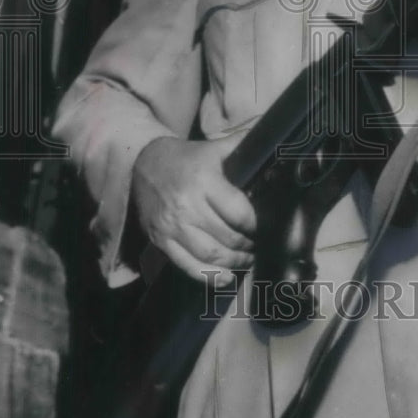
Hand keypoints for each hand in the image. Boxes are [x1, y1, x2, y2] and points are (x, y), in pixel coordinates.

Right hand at [132, 136, 256, 285]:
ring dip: (234, 262)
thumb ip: (243, 144)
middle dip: (248, 246)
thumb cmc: (186, 158)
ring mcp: (172, 225)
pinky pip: (187, 265)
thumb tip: (274, 139)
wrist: (142, 164)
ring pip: (210, 255)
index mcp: (204, 181)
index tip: (264, 226)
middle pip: (227, 237)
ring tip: (246, 259)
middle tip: (258, 245)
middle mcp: (187, 205)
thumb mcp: (215, 148)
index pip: (238, 212)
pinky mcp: (160, 240)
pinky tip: (225, 277)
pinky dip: (209, 277)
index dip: (255, 224)